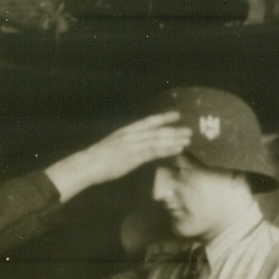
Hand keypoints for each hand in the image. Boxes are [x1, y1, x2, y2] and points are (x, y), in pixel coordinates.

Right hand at [45, 112, 191, 202]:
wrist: (88, 164)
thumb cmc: (100, 159)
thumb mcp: (115, 146)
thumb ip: (128, 144)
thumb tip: (139, 147)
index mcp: (126, 131)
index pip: (148, 121)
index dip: (163, 117)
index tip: (176, 114)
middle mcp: (131, 134)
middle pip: (157, 130)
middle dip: (174, 130)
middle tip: (189, 130)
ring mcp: (133, 144)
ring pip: (158, 139)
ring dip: (174, 139)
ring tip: (188, 139)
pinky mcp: (134, 156)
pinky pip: (154, 151)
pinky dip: (167, 149)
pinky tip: (177, 149)